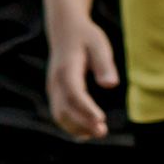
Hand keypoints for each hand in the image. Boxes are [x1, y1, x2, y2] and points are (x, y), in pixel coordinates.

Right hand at [47, 21, 116, 140]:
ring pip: (59, 115)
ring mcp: (53, 88)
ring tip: (97, 133)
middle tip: (103, 132)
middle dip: (82, 123)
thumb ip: (104, 64)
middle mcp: (56, 81)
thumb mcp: (99, 44)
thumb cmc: (86, 36)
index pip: (74, 93)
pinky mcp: (55, 93)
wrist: (65, 30)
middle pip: (65, 108)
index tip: (101, 119)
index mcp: (67, 68)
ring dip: (76, 127)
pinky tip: (87, 132)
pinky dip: (70, 125)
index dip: (86, 108)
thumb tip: (111, 85)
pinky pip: (59, 113)